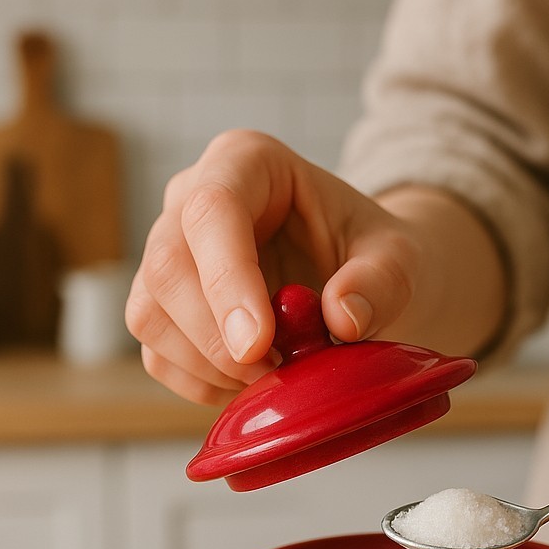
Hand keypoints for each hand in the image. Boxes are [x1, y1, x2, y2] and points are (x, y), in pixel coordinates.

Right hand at [125, 130, 426, 404]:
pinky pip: (157, 355)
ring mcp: (169, 253)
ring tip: (275, 378)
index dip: (228, 280)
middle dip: (215, 336)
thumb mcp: (399, 258)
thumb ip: (380, 282)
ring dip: (208, 365)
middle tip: (276, 374)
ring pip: (150, 315)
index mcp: (247, 163)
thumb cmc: (374, 254)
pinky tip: (253, 386)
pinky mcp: (165, 308)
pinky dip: (202, 384)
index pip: (212, 209)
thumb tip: (342, 318)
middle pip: (167, 267)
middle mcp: (191, 199)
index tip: (260, 344)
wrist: (361, 278)